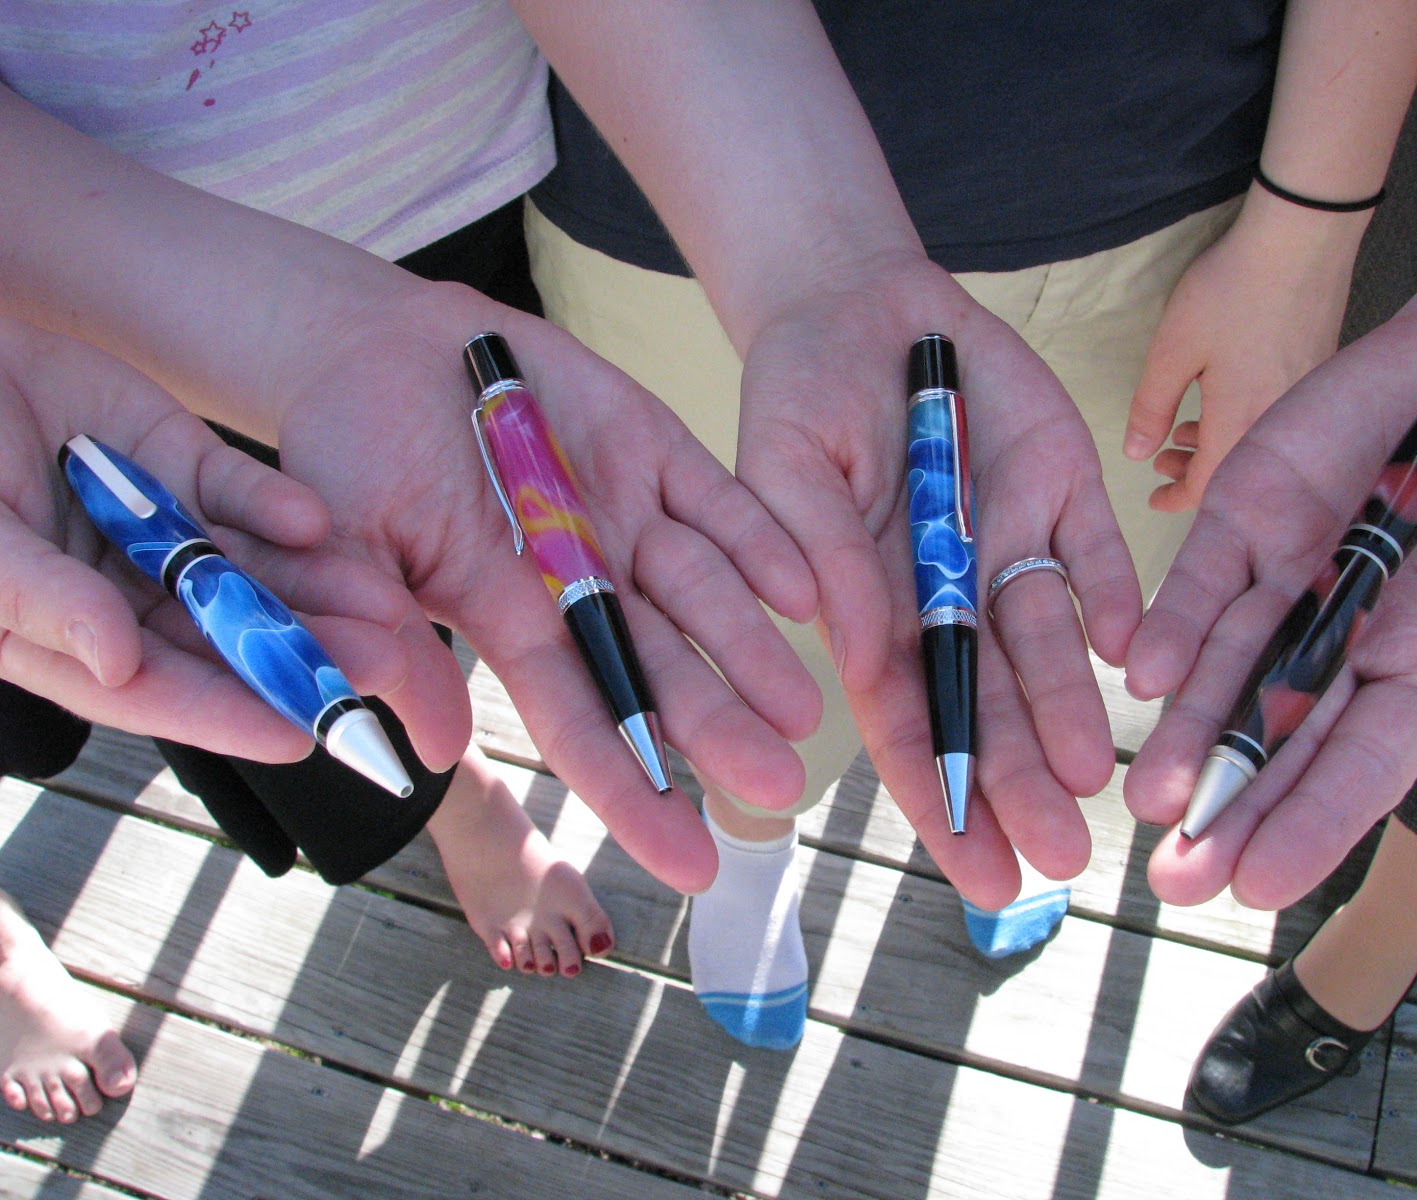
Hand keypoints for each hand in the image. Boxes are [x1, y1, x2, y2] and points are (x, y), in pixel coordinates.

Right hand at [0, 320, 415, 756]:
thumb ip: (39, 602)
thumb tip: (119, 664)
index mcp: (68, 641)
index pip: (159, 692)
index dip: (230, 716)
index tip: (302, 737)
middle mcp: (126, 596)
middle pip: (227, 639)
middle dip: (306, 654)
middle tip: (383, 665)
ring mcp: (157, 531)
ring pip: (253, 572)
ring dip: (320, 588)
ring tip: (387, 603)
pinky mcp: (180, 465)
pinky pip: (239, 495)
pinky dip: (275, 507)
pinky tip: (314, 520)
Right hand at [266, 279, 821, 893]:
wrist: (379, 349)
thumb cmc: (344, 455)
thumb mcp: (344, 549)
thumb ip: (388, 641)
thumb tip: (435, 750)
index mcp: (510, 622)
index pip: (580, 722)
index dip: (632, 792)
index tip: (690, 863)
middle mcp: (581, 583)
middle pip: (660, 671)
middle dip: (716, 730)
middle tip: (779, 790)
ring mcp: (622, 516)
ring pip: (703, 595)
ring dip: (751, 649)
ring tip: (805, 708)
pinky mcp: (652, 449)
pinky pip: (719, 501)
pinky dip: (760, 541)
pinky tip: (804, 591)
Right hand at [736, 252, 1143, 907]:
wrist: (857, 303)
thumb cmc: (797, 395)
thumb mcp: (785, 471)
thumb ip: (823, 555)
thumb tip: (864, 650)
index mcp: (871, 609)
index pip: (907, 721)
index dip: (939, 800)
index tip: (975, 877)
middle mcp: (948, 595)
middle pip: (987, 704)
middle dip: (1018, 783)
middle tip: (1057, 862)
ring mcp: (1009, 543)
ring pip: (1046, 645)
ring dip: (1069, 710)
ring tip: (1097, 783)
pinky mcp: (1064, 487)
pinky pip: (1093, 552)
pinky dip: (1113, 598)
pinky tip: (1137, 657)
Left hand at [1121, 311, 1416, 907]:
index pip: (1361, 766)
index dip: (1313, 826)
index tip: (1260, 890)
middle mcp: (1347, 635)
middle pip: (1279, 736)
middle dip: (1230, 806)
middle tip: (1175, 880)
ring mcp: (1294, 572)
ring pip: (1229, 666)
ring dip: (1190, 729)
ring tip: (1151, 798)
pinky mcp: (1251, 509)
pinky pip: (1208, 575)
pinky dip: (1177, 622)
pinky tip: (1141, 675)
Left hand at [1123, 199, 1361, 511]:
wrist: (1302, 238)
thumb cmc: (1231, 293)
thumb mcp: (1172, 351)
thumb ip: (1151, 407)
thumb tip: (1136, 453)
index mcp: (1240, 425)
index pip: (1209, 488)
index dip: (1177, 500)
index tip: (1154, 499)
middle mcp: (1280, 422)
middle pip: (1236, 470)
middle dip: (1194, 473)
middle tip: (1163, 460)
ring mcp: (1305, 396)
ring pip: (1257, 441)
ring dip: (1218, 444)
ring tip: (1186, 428)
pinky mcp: (1320, 368)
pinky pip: (1278, 416)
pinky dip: (1245, 420)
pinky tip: (1226, 396)